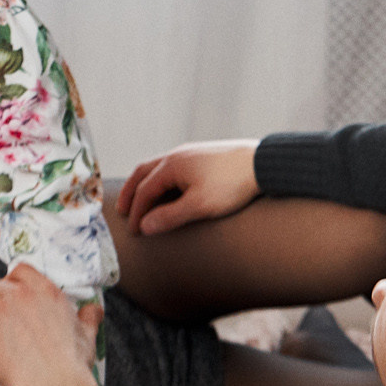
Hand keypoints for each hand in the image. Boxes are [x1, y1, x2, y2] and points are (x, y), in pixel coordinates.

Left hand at [0, 263, 102, 385]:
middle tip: (10, 327)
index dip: (17, 285)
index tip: (18, 301)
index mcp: (44, 290)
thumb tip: (94, 310)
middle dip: (2, 305)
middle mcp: (19, 293)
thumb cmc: (69, 364)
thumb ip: (88, 317)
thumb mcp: (87, 335)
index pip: (20, 271)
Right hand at [118, 140, 259, 234]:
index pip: (145, 190)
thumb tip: (145, 227)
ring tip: (142, 199)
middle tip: (123, 211)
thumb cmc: (231, 185)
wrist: (262, 163)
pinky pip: (171, 166)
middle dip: (132, 193)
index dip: (137, 212)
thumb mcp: (199, 206)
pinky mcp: (202, 155)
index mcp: (171, 166)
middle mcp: (176, 155)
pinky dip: (160, 179)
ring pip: (157, 167)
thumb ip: (170, 217)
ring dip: (145, 184)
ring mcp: (189, 153)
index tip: (136, 231)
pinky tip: (170, 188)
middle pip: (143, 172)